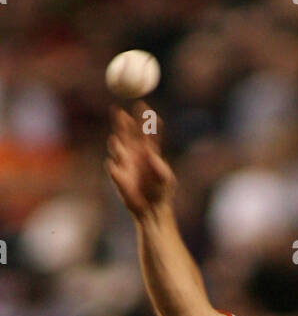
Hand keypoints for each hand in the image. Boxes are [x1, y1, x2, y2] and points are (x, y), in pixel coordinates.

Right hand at [106, 104, 175, 218]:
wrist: (152, 210)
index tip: (142, 105)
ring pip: (117, 147)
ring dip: (116, 143)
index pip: (146, 130)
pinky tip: (115, 166)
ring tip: (116, 140)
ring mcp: (125, 163)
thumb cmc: (162, 193)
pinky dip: (113, 167)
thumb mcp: (166, 179)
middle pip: (127, 132)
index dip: (144, 117)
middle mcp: (135, 153)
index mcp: (149, 150)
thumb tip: (151, 154)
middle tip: (119, 112)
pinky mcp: (118, 176)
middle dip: (122, 122)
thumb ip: (160, 166)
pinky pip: (113, 168)